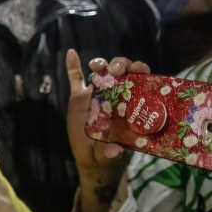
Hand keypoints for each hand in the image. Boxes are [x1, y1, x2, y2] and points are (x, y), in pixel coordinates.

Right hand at [65, 50, 145, 211]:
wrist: (90, 158)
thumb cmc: (106, 155)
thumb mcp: (108, 155)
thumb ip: (110, 152)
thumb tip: (114, 151)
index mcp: (129, 103)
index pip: (140, 81)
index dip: (141, 71)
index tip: (138, 70)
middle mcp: (114, 95)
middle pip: (121, 71)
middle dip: (120, 64)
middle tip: (116, 71)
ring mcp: (95, 94)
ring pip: (100, 71)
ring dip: (100, 63)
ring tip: (97, 66)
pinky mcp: (78, 98)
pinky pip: (75, 78)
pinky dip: (72, 65)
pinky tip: (71, 53)